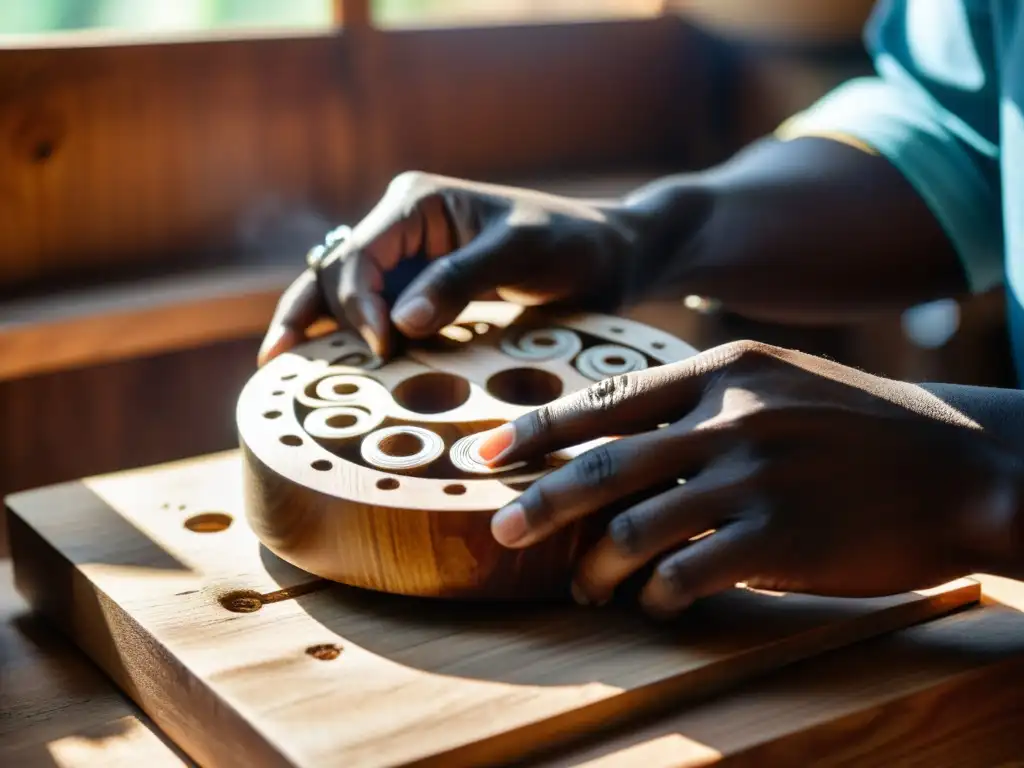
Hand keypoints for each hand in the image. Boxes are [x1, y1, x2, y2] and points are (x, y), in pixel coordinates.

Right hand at [258, 172, 644, 363]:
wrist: (605, 258)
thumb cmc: (570, 245)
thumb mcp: (520, 253)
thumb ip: (460, 280)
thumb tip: (398, 324)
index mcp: (416, 202)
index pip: (360, 256)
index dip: (358, 304)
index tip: (382, 348)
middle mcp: (401, 226)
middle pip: (338, 276)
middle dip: (331, 319)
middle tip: (326, 372)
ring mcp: (407, 259)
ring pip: (342, 294)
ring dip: (316, 327)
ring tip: (277, 365)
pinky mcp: (420, 289)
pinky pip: (371, 313)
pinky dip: (345, 336)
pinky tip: (318, 362)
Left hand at [475, 341, 1021, 616]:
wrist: (960, 461)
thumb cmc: (858, 423)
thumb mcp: (776, 380)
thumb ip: (701, 394)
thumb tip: (621, 428)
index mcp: (721, 371)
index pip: (605, 401)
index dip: (536, 429)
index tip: (484, 454)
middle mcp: (729, 417)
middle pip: (603, 465)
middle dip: (540, 502)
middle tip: (501, 531)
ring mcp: (755, 477)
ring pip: (636, 527)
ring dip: (597, 567)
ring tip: (585, 588)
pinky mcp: (781, 538)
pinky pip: (687, 574)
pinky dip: (657, 594)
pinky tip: (655, 602)